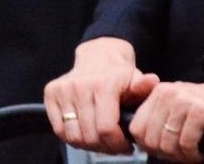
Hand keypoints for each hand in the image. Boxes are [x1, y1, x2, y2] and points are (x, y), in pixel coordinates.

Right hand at [43, 37, 158, 152]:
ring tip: (101, 141)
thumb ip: (144, 86)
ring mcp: (63, 89)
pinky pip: (59, 129)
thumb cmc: (119, 74)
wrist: (97, 56)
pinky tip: (86, 134)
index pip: (106, 128)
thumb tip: (153, 81)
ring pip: (73, 136)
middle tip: (115, 146)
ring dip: (89, 145)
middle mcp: (79, 85)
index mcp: (103, 84)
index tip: (127, 147)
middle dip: (105, 148)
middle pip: (89, 136)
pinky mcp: (51, 93)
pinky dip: (72, 138)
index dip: (117, 145)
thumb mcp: (136, 79)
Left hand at [129, 78, 203, 162]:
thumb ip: (161, 119)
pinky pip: (186, 143)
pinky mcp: (201, 110)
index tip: (166, 152)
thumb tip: (142, 143)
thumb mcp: (181, 108)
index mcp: (159, 92)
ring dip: (182, 156)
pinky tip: (203, 151)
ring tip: (194, 153)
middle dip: (166, 154)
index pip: (136, 128)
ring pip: (167, 143)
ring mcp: (185, 100)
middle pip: (150, 139)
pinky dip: (194, 154)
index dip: (149, 147)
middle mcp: (168, 92)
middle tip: (183, 156)